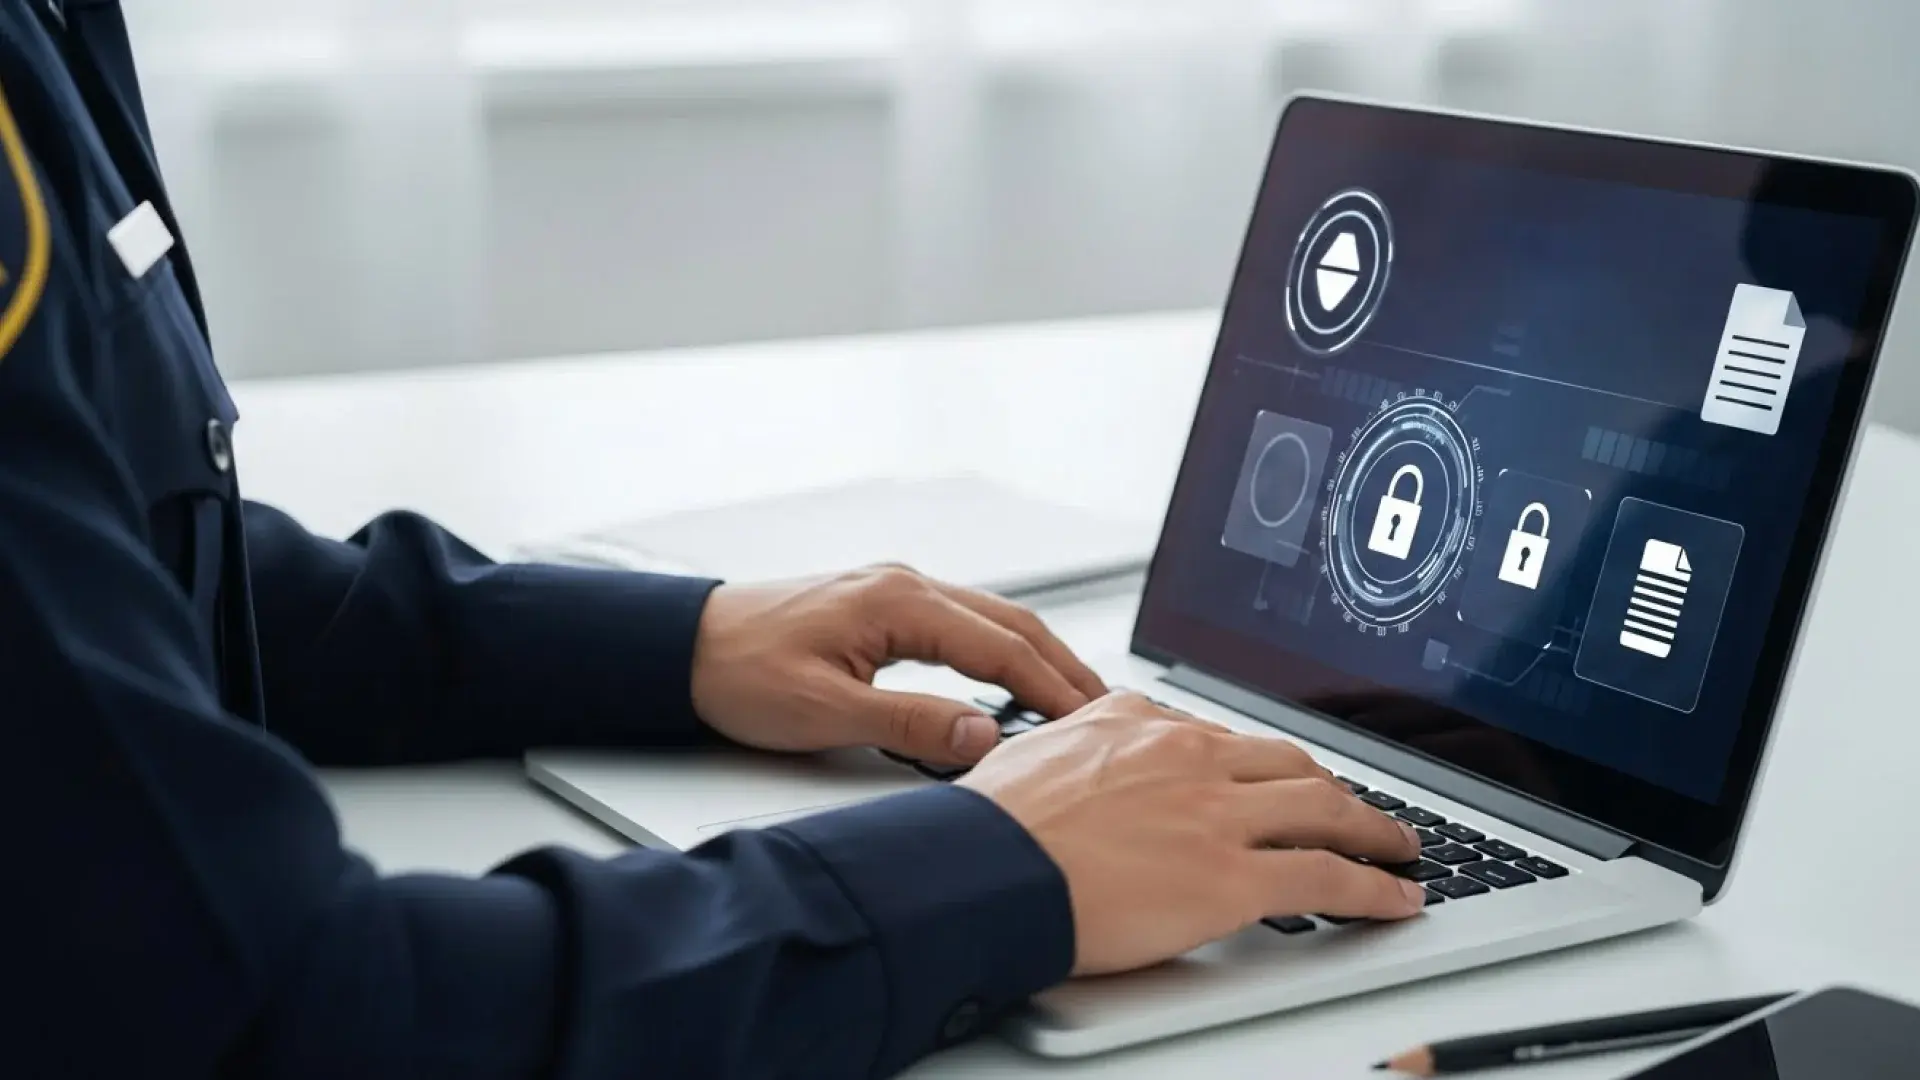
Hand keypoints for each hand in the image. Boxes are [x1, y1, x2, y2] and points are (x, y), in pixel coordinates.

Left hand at [689, 565, 1106, 763]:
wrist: (683, 647)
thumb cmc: (739, 673)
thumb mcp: (824, 712)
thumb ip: (910, 723)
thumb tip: (985, 735)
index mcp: (898, 602)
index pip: (1001, 647)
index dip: (1053, 688)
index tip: (1091, 722)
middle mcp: (906, 584)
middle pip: (1011, 623)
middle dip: (1063, 667)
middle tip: (1106, 711)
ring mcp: (895, 588)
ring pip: (991, 619)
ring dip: (1036, 656)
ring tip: (1073, 699)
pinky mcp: (883, 604)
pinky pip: (963, 622)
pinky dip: (1001, 650)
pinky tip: (1010, 677)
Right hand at [958, 692, 1425, 975]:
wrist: (983, 870)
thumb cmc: (991, 827)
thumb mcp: (1034, 751)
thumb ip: (1079, 743)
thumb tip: (1086, 748)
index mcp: (1138, 724)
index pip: (1222, 737)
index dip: (1260, 766)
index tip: (1275, 780)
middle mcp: (1189, 757)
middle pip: (1289, 764)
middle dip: (1332, 787)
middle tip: (1355, 809)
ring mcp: (1217, 815)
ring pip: (1324, 809)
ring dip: (1372, 829)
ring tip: (1397, 847)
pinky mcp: (1233, 878)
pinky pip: (1327, 877)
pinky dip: (1374, 888)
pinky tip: (1396, 898)